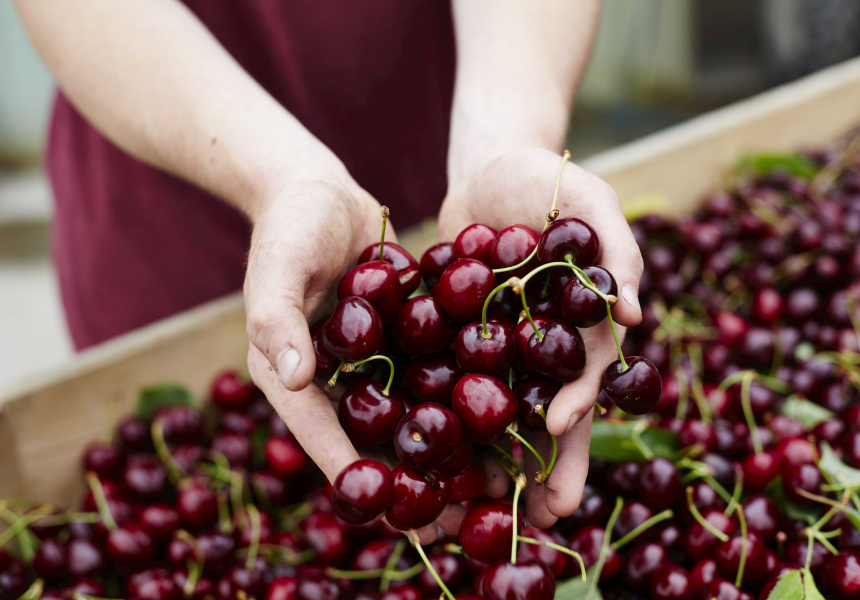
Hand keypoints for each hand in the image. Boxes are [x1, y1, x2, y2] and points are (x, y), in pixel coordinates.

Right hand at [244, 176, 461, 542]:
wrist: (321, 190)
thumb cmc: (288, 226)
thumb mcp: (275, 269)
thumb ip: (275, 320)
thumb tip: (290, 377)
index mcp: (291, 374)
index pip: (321, 432)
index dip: (356, 471)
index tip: (392, 508)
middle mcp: (333, 378)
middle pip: (373, 438)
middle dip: (410, 478)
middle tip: (452, 521)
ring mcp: (372, 361)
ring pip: (411, 414)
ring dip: (447, 450)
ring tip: (491, 486)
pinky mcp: (404, 338)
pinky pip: (434, 372)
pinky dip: (463, 398)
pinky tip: (507, 420)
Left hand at [439, 147, 643, 526]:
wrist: (489, 168)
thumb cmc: (550, 179)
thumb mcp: (591, 199)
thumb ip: (617, 249)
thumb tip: (635, 314)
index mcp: (580, 323)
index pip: (586, 374)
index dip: (577, 405)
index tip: (555, 430)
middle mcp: (541, 345)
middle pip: (547, 409)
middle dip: (548, 463)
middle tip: (542, 514)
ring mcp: (499, 346)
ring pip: (500, 410)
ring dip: (497, 457)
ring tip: (482, 502)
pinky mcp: (457, 338)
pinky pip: (452, 379)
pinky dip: (446, 414)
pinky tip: (430, 450)